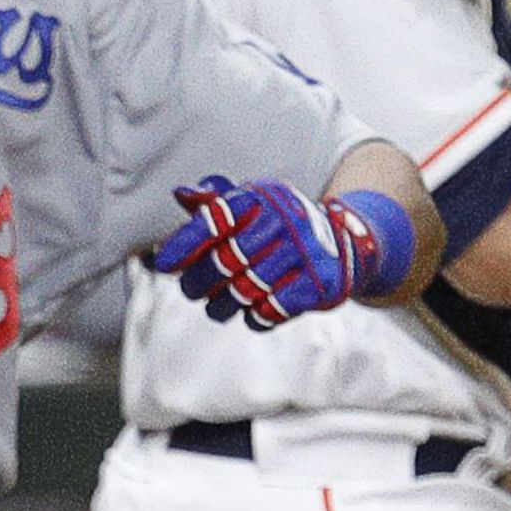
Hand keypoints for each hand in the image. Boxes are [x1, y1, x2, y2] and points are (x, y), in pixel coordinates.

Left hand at [153, 176, 394, 330]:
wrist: (346, 245)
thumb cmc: (282, 225)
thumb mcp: (253, 203)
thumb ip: (215, 200)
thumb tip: (181, 193)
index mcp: (261, 198)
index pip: (214, 219)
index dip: (184, 243)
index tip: (164, 264)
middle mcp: (284, 221)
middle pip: (224, 262)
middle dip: (199, 282)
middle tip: (192, 291)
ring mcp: (304, 254)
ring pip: (245, 291)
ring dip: (223, 305)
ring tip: (217, 307)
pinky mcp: (320, 284)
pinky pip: (272, 310)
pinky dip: (256, 317)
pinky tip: (252, 312)